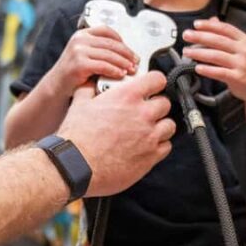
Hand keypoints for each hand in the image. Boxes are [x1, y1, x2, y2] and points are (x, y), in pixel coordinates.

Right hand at [47, 26, 137, 97]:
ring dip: (123, 63)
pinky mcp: (79, 64)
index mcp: (82, 34)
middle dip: (127, 53)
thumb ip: (98, 49)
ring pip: (109, 55)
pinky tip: (120, 75)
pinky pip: (103, 66)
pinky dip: (115, 70)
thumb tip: (125, 53)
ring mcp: (78, 51)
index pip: (106, 30)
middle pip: (111, 43)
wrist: (57, 86)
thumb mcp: (84, 54)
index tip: (130, 50)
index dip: (121, 40)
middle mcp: (79, 40)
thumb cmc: (73, 72)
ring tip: (131, 70)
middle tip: (136, 62)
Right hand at [57, 71, 174, 196]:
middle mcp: (142, 115)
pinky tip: (147, 145)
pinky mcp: (150, 157)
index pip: (157, 79)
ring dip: (161, 126)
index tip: (151, 86)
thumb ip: (88, 90)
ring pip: (169, 125)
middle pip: (165, 103)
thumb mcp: (79, 104)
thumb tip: (90, 84)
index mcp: (127, 97)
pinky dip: (159, 145)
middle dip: (156, 106)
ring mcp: (149, 137)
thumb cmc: (77, 137)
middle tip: (144, 111)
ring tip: (148, 129)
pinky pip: (166, 147)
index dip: (155, 82)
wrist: (76, 165)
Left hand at [181, 17, 245, 103]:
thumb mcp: (241, 48)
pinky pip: (219, 72)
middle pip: (218, 40)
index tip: (196, 24)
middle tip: (186, 35)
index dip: (209, 25)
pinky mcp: (238, 78)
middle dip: (199, 37)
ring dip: (198, 53)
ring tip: (187, 52)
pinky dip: (207, 70)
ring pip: (216, 56)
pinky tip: (197, 68)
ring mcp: (242, 64)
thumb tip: (212, 20)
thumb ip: (226, 34)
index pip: (225, 28)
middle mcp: (244, 50)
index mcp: (244, 40)